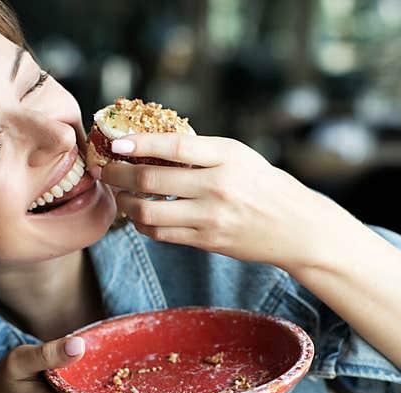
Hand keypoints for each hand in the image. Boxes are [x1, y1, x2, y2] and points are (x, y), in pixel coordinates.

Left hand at [95, 133, 345, 270]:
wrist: (296, 228)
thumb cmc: (265, 185)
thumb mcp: (239, 157)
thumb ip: (201, 152)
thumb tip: (151, 145)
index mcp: (227, 156)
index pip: (173, 146)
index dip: (139, 144)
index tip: (115, 143)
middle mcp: (217, 186)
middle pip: (151, 180)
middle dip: (118, 176)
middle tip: (104, 171)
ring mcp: (211, 217)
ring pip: (150, 212)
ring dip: (126, 204)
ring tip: (120, 196)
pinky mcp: (207, 241)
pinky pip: (162, 234)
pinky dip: (143, 224)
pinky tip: (140, 216)